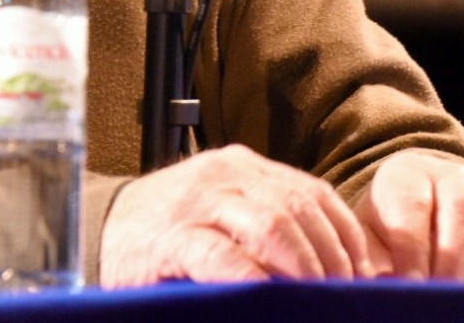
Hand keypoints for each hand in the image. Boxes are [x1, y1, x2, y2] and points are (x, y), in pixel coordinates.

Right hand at [99, 144, 374, 286]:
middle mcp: (223, 175)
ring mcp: (198, 203)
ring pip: (271, 225)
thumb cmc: (170, 229)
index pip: (311, 190)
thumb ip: (265, 221)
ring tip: (316, 295)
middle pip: (298, 208)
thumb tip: (333, 260)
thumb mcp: (223, 211)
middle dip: (330, 254)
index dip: (344, 232)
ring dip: (303, 266)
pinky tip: (267, 294)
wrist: (100, 228)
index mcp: (242, 167)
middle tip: (344, 292)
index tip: (363, 270)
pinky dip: (254, 278)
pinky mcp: (174, 238)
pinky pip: (224, 256)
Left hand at [353, 150, 463, 282]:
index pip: (413, 204)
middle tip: (442, 298)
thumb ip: (370, 262)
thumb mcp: (365, 238)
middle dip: (452, 261)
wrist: (418, 208)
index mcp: (408, 177)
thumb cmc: (386, 232)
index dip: (412, 248)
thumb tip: (378, 292)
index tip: (409, 285)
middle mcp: (457, 181)